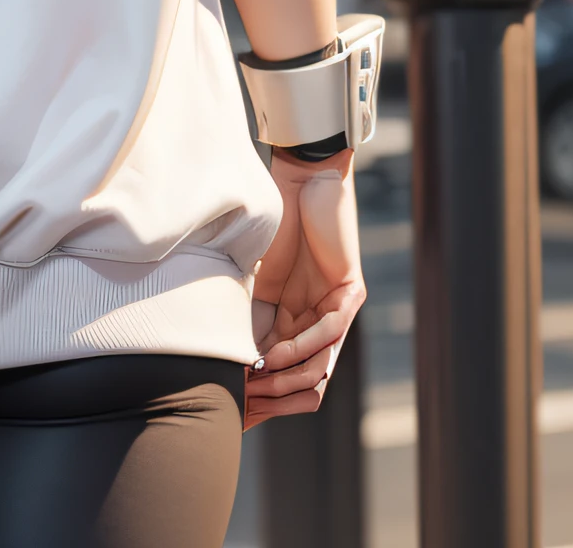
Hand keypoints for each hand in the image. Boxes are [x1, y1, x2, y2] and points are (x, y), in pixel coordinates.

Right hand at [244, 146, 363, 428]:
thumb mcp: (253, 273)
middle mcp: (317, 314)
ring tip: (262, 376)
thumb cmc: (274, 218)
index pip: (282, 359)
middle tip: (250, 394)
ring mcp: (337, 304)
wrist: (302, 178)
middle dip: (276, 385)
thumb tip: (221, 348)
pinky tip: (279, 350)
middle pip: (303, 367)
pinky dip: (305, 344)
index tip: (236, 389)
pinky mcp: (350, 291)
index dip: (261, 376)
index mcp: (293, 312)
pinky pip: (331, 328)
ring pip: (321, 357)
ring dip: (290, 371)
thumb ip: (247, 308)